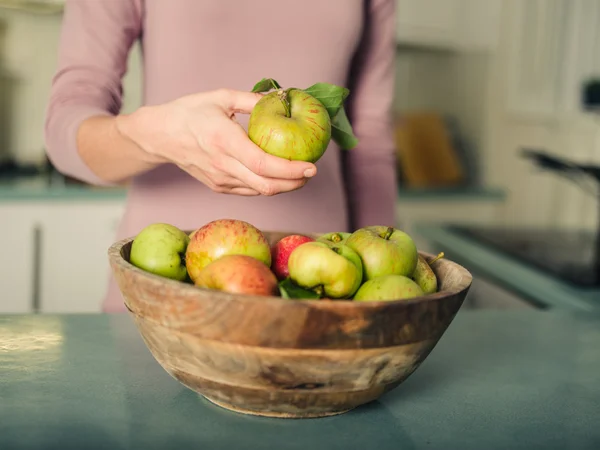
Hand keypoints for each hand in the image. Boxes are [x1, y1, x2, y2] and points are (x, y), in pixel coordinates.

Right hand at [115, 88, 316, 195]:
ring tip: (299, 174)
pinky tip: (278, 176)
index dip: (290, 170)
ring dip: (283, 186)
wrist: (159, 136)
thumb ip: (252, 100)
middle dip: (294, 183)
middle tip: (311, 172)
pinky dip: (267, 185)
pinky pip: (249, 191)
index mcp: (224, 141)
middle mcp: (222, 165)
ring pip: (259, 191)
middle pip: (266, 185)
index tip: (311, 166)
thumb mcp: (220, 97)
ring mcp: (219, 180)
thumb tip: (282, 98)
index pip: (263, 164)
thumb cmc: (189, 112)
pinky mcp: (218, 187)